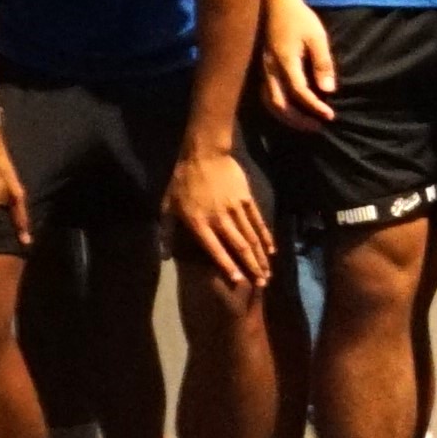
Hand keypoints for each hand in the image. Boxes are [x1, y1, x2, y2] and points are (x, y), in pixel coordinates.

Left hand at [167, 148, 273, 294]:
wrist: (204, 153)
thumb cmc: (183, 181)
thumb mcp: (167, 207)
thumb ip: (167, 233)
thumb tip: (164, 257)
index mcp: (199, 223)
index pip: (216, 250)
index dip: (228, 267)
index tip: (239, 282)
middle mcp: (220, 219)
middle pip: (239, 247)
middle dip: (252, 267)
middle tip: (262, 284)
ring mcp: (236, 209)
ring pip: (251, 237)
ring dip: (261, 256)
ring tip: (268, 272)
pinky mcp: (247, 200)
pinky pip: (258, 222)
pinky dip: (266, 236)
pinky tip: (272, 249)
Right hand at [261, 0, 343, 124]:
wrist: (275, 2)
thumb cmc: (299, 18)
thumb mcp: (317, 37)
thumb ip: (322, 64)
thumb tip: (328, 91)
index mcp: (284, 62)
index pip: (299, 92)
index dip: (315, 107)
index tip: (330, 116)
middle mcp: (269, 70)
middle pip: (280, 104)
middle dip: (299, 120)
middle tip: (318, 127)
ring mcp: (262, 70)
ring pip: (269, 103)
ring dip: (287, 118)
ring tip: (306, 124)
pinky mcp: (262, 69)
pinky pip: (266, 96)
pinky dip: (279, 109)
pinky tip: (291, 111)